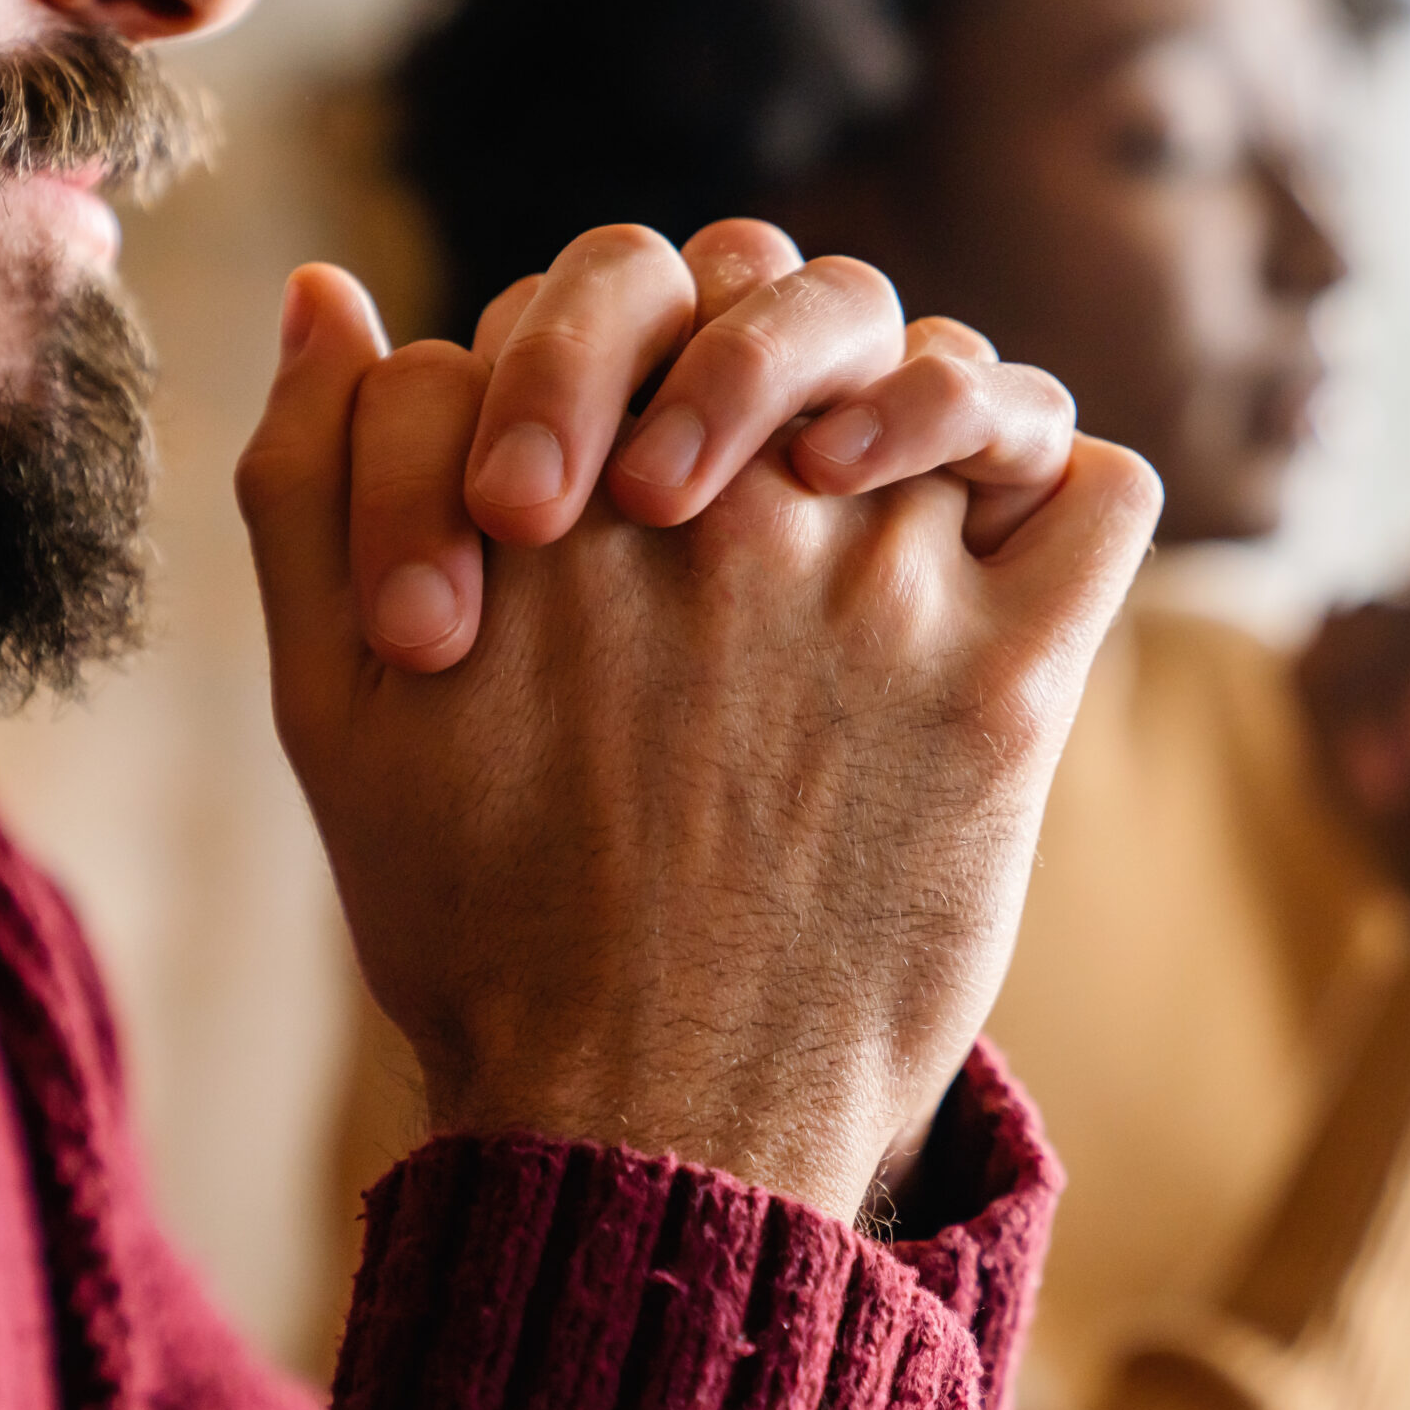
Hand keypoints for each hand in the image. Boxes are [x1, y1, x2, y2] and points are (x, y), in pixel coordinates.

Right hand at [236, 223, 1161, 1219]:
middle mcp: (735, 506)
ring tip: (858, 494)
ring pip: (945, 363)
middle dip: (737, 347)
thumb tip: (331, 292)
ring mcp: (887, 584)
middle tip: (714, 476)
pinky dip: (1057, 478)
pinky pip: (1099, 488)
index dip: (579, 366)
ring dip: (903, 399)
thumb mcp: (328, 705)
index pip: (609, 288)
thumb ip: (310, 479)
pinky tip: (991, 535)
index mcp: (569, 491)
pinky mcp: (1012, 682)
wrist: (647, 1123)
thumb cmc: (483, 924)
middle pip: (772, 286)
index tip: (554, 512)